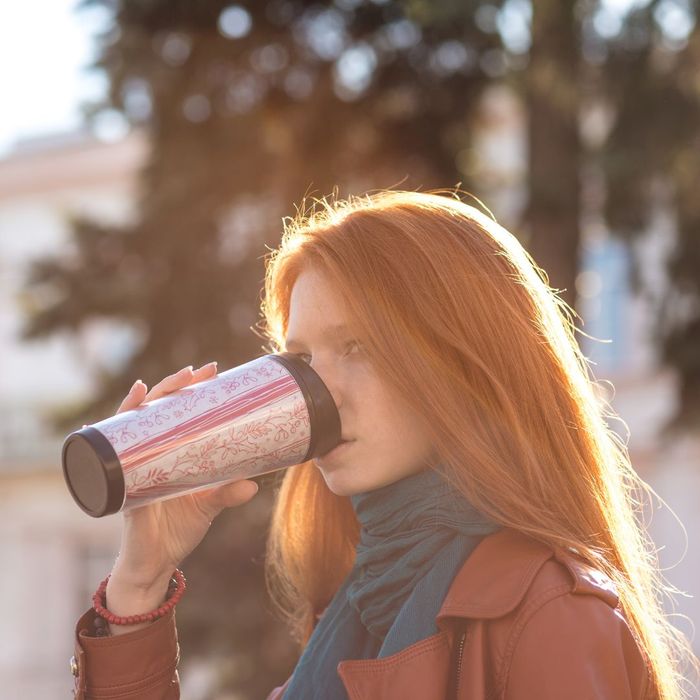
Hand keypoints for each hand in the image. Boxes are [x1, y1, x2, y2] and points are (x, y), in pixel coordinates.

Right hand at [108, 362, 259, 588]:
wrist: (155, 565)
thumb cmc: (178, 530)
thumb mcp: (208, 506)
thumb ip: (227, 494)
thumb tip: (254, 484)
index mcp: (170, 454)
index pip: (179, 411)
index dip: (192, 389)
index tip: (212, 371)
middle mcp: (148, 455)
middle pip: (156, 410)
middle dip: (173, 387)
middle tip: (197, 371)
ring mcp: (132, 468)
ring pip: (132, 425)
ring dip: (140, 402)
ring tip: (150, 386)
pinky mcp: (122, 487)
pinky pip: (110, 459)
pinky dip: (104, 437)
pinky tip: (103, 421)